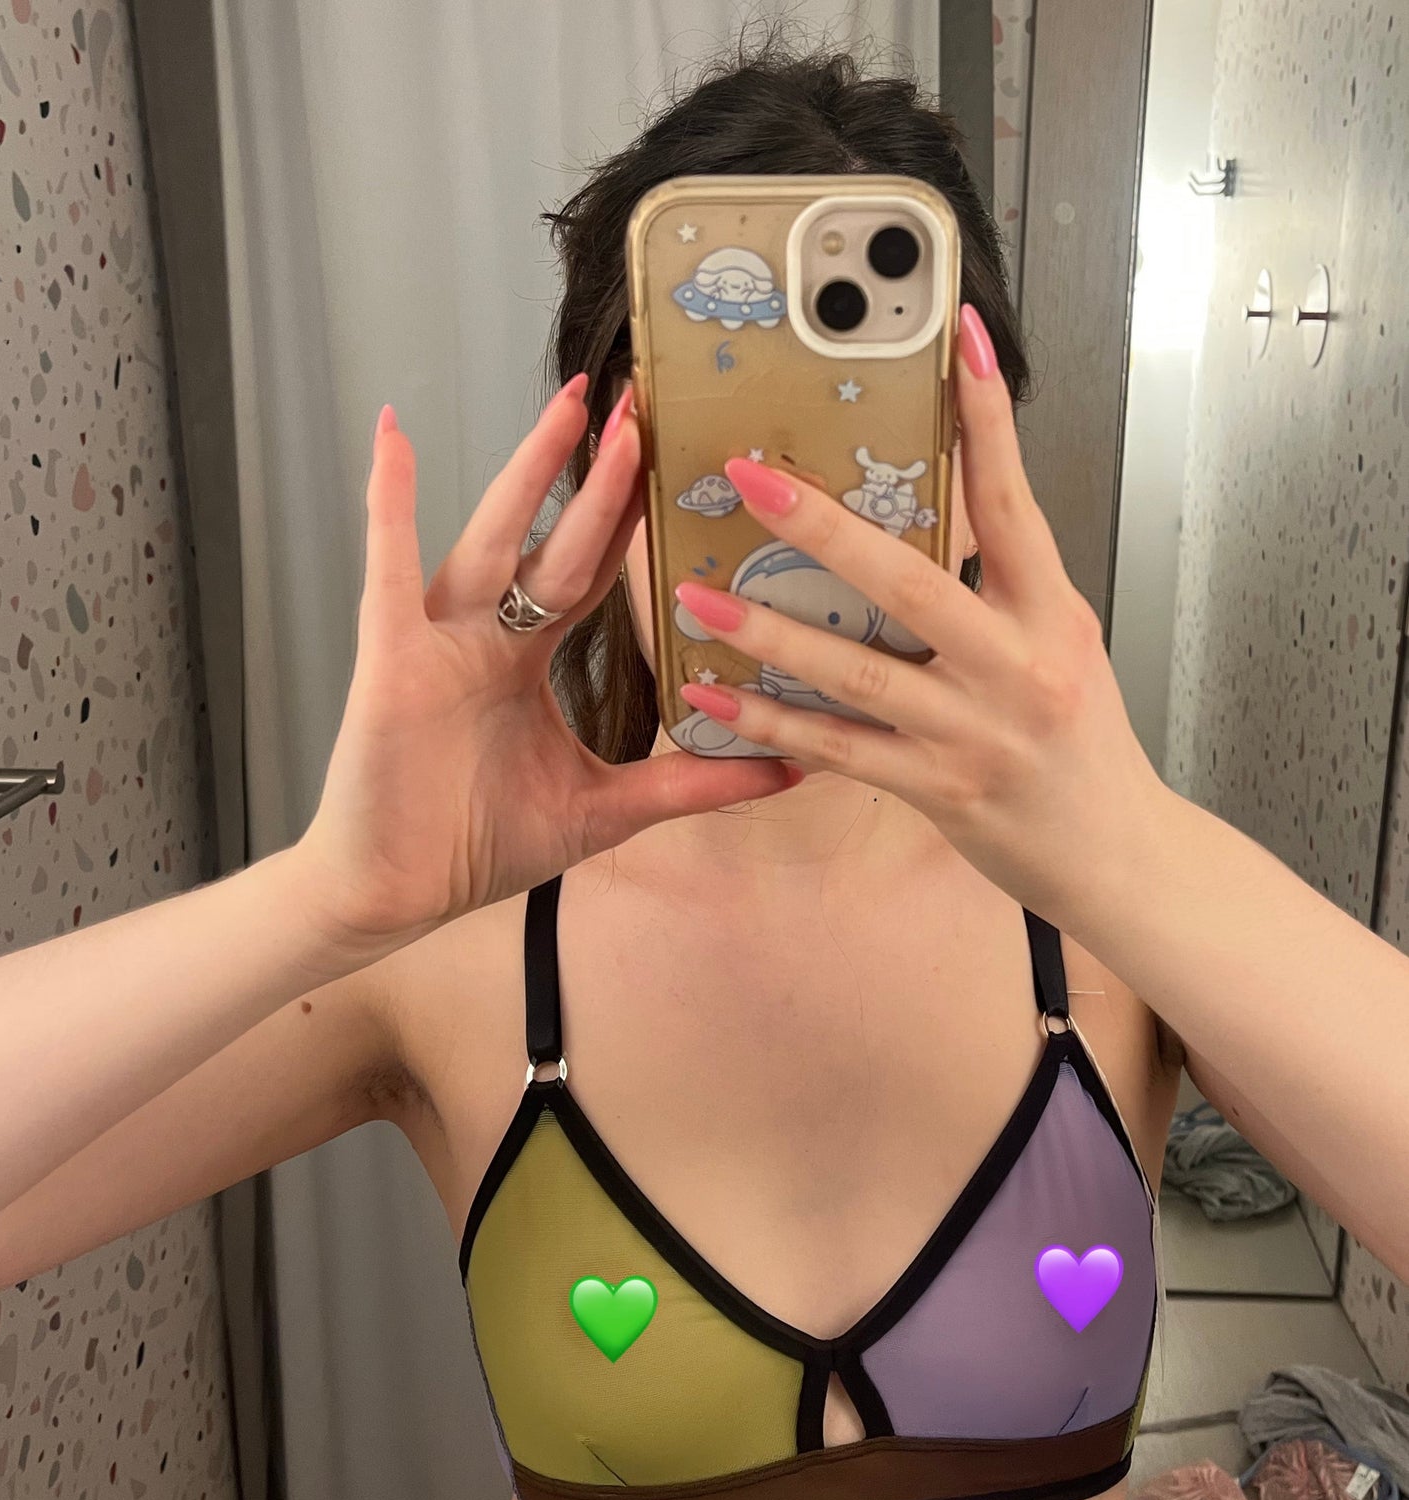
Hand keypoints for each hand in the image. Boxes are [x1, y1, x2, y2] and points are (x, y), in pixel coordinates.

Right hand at [295, 380, 799, 950]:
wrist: (392, 892)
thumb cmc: (476, 844)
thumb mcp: (606, 810)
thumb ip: (691, 784)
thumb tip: (790, 773)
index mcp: (528, 661)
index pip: (592, 574)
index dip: (631, 520)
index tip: (673, 459)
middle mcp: (487, 636)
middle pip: (554, 539)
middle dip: (601, 477)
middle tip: (646, 404)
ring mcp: (438, 639)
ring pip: (494, 538)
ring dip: (531, 471)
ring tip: (575, 408)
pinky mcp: (392, 658)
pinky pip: (389, 566)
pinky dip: (389, 501)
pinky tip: (394, 435)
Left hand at [670, 303, 1169, 929]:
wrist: (1112, 852)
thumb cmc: (1081, 741)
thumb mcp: (1061, 641)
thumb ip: (1001, 583)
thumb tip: (935, 512)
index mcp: (1049, 613)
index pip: (1013, 501)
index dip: (985, 419)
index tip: (955, 337)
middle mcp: (1015, 666)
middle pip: (910, 583)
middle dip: (823, 528)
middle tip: (750, 478)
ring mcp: (973, 732)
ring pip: (860, 674)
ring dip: (771, 635)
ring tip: (698, 599)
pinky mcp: (937, 788)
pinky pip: (841, 752)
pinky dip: (773, 725)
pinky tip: (714, 700)